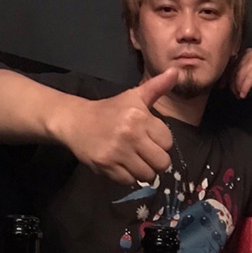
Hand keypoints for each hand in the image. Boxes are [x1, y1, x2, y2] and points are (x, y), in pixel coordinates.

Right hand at [59, 68, 178, 184]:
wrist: (75, 121)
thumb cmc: (110, 110)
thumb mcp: (134, 96)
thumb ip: (157, 87)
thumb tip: (176, 71)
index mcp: (140, 117)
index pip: (167, 142)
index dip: (161, 142)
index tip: (151, 138)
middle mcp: (130, 134)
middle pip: (162, 162)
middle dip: (156, 160)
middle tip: (146, 154)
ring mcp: (117, 152)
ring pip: (147, 175)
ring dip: (143, 170)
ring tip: (134, 160)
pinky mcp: (105, 166)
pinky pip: (129, 181)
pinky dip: (127, 176)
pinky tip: (121, 164)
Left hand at [230, 48, 251, 98]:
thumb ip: (244, 72)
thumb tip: (231, 81)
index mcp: (247, 52)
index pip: (231, 64)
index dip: (225, 76)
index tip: (222, 86)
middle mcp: (250, 53)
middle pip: (234, 69)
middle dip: (231, 84)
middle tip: (233, 94)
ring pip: (240, 75)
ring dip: (238, 87)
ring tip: (239, 95)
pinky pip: (249, 78)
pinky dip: (245, 87)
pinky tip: (244, 94)